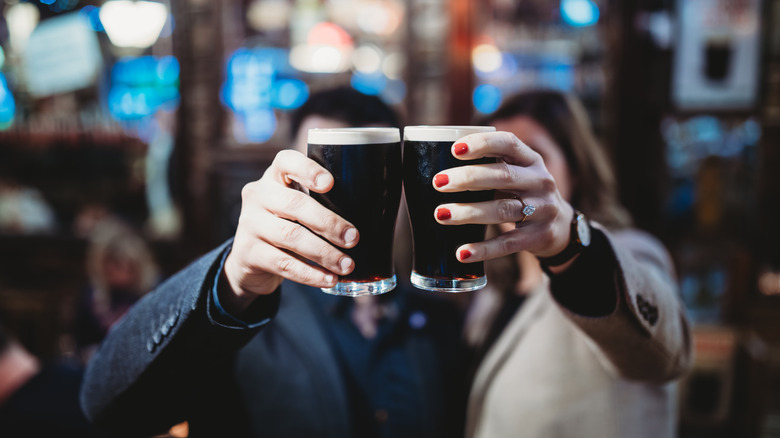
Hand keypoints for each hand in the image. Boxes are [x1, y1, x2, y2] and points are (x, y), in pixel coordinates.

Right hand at [222, 150, 357, 307]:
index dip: (308, 170)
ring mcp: (249, 224)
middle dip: (328, 222)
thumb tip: (373, 214)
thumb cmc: (287, 224)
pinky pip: (283, 264)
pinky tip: (329, 279)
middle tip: (354, 238)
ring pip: (290, 236)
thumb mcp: (296, 205)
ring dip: (323, 253)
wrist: (249, 259)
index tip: (331, 183)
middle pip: (294, 204)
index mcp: (274, 177)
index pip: (286, 161)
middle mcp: (258, 195)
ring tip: (347, 265)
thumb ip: (322, 201)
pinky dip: (310, 274)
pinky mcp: (248, 253)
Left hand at [432, 131, 573, 261]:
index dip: (482, 144)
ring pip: (502, 210)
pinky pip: (508, 243)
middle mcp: (540, 181)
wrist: (559, 228)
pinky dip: (484, 249)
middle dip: (468, 178)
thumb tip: (433, 160)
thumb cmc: (522, 194)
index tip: (454, 149)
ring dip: (469, 213)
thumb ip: (488, 166)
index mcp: (530, 160)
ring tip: (441, 214)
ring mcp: (543, 210)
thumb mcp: (516, 173)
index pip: (508, 144)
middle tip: (438, 182)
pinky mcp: (539, 237)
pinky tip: (462, 253)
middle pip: (503, 176)